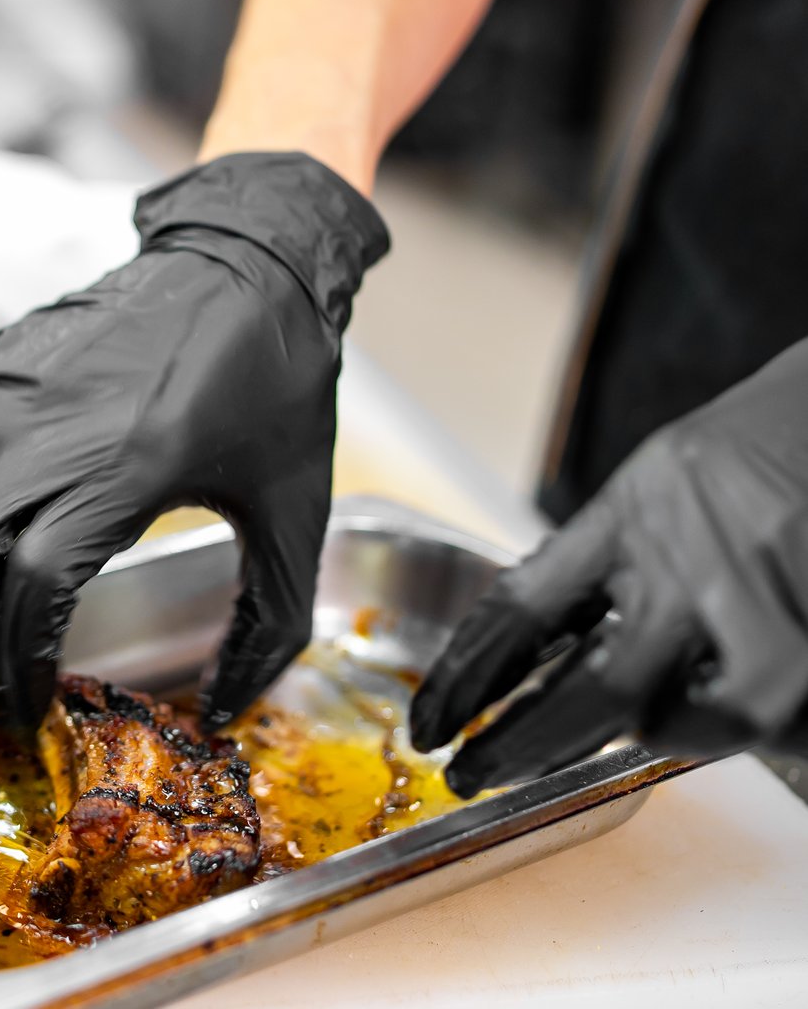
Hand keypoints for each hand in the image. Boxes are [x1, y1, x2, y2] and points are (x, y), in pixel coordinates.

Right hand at [0, 153, 387, 728]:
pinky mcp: (3, 350)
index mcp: (131, 465)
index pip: (36, 583)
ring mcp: (19, 378)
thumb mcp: (299, 511)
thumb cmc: (281, 383)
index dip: (21, 661)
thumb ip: (271, 623)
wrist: (255, 259)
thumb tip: (223, 707)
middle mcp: (57, 421)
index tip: (27, 701)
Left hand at [411, 338, 807, 796]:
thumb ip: (622, 561)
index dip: (467, 677)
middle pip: (600, 689)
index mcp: (638, 510)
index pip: (525, 607)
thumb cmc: (772, 433)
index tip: (433, 722)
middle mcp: (695, 552)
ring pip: (714, 720)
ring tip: (666, 725)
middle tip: (479, 773)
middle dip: (527, 745)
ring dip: (681, 736)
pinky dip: (769, 722)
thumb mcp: (668, 480)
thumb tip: (564, 656)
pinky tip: (762, 699)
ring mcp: (769, 593)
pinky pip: (784, 715)